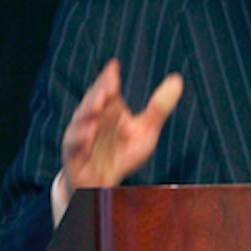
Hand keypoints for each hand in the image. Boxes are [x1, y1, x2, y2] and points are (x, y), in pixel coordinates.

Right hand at [60, 58, 182, 196]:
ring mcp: (81, 135)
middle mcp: (94, 118)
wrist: (104, 185)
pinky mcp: (74, 154)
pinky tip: (89, 134)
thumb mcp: (146, 131)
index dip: (110, 77)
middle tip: (109, 86)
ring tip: (98, 106)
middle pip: (94, 100)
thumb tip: (177, 79)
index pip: (108, 88)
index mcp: (110, 109)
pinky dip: (80, 139)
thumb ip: (159, 108)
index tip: (114, 65)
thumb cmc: (123, 154)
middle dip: (99, 92)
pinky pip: (73, 145)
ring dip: (88, 112)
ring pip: (81, 119)